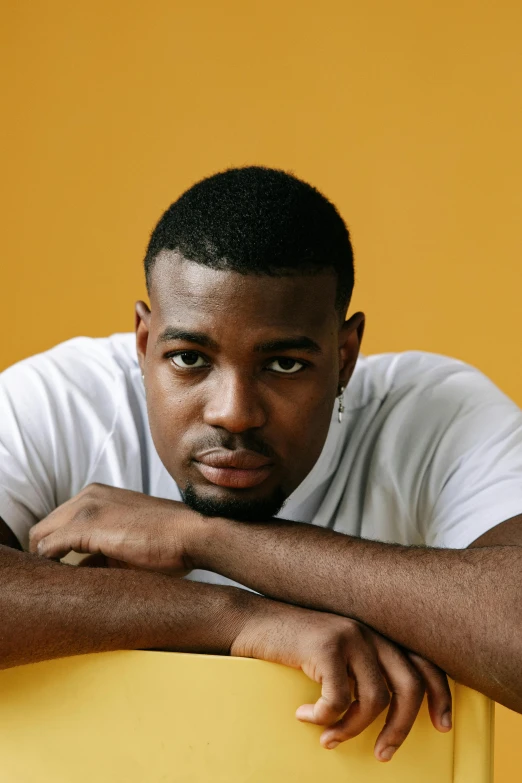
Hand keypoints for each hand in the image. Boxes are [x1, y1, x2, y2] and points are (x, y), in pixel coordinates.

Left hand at [29, 483, 197, 575]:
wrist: (193, 535)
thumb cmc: (168, 543)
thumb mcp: (126, 543)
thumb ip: (99, 553)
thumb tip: (78, 572)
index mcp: (97, 495)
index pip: (58, 523)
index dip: (53, 549)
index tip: (58, 572)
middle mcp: (88, 495)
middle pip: (44, 528)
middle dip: (44, 555)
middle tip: (55, 583)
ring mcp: (86, 507)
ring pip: (41, 536)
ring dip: (45, 561)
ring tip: (59, 585)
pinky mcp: (87, 525)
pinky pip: (48, 547)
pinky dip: (49, 564)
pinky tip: (63, 582)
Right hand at [231, 602, 451, 761]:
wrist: (251, 622)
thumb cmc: (292, 646)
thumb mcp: (336, 656)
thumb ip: (361, 672)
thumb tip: (386, 714)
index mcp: (378, 633)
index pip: (424, 662)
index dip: (440, 695)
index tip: (443, 725)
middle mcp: (370, 630)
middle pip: (409, 686)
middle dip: (400, 728)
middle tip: (383, 753)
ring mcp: (350, 634)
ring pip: (376, 698)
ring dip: (353, 729)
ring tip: (329, 739)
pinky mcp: (326, 645)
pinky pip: (339, 698)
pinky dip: (324, 717)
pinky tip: (304, 716)